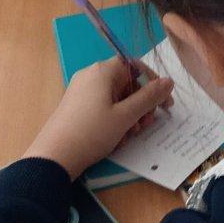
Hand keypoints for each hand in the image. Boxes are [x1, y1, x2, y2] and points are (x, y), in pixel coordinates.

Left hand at [23, 57, 172, 181]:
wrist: (54, 156)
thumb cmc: (93, 132)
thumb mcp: (126, 116)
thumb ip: (149, 97)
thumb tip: (169, 81)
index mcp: (103, 71)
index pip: (136, 66)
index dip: (153, 83)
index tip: (165, 104)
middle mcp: (91, 76)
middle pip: (126, 83)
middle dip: (141, 104)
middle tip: (146, 125)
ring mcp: (81, 91)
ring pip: (116, 97)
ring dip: (129, 114)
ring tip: (130, 134)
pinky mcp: (75, 106)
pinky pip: (103, 106)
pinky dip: (114, 118)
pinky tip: (116, 138)